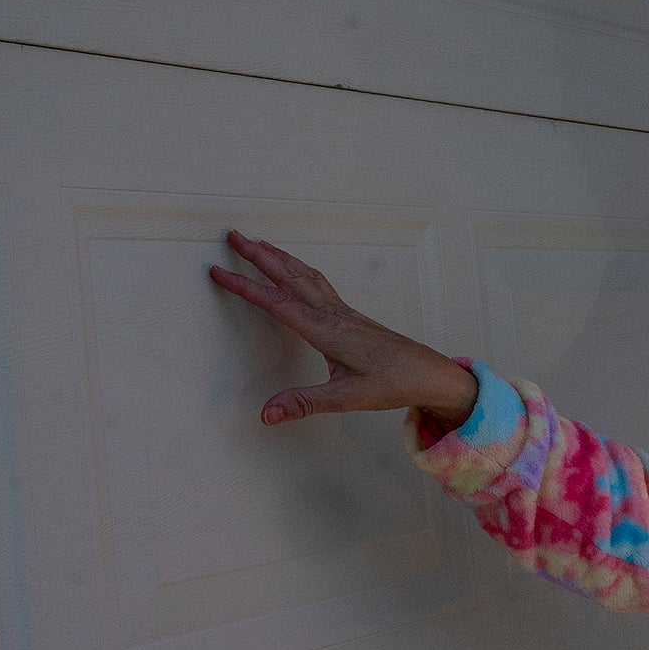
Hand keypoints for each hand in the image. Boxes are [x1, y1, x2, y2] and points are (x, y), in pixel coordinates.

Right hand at [208, 230, 479, 428]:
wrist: (429, 373)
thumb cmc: (394, 383)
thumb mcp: (348, 399)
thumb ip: (305, 403)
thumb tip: (267, 413)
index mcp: (327, 330)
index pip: (277, 303)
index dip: (245, 287)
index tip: (219, 272)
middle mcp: (333, 314)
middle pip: (289, 276)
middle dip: (258, 255)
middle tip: (232, 236)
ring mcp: (342, 311)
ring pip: (304, 274)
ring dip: (278, 257)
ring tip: (257, 243)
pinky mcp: (350, 315)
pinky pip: (317, 281)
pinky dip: (298, 268)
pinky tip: (295, 268)